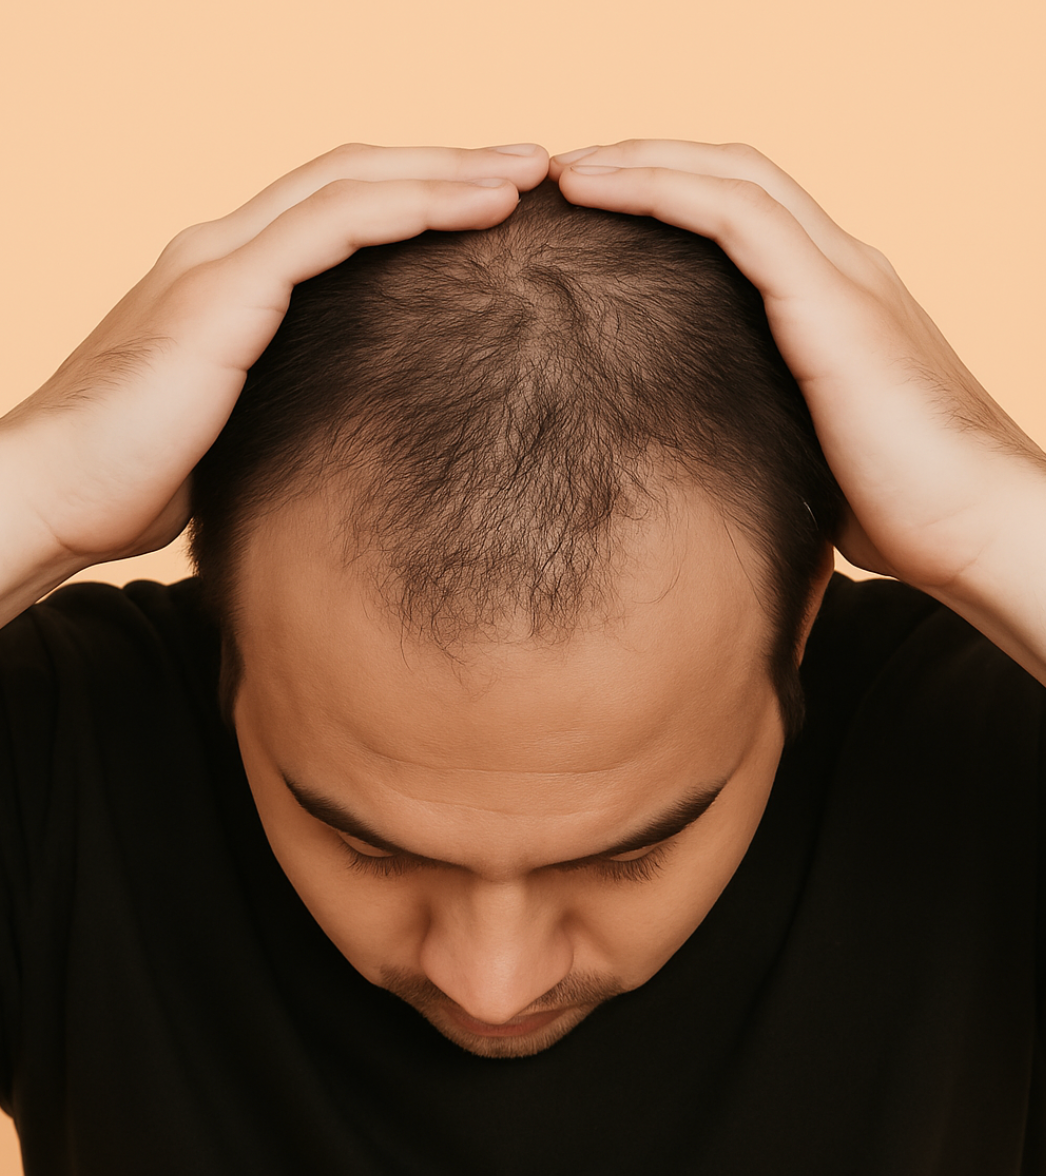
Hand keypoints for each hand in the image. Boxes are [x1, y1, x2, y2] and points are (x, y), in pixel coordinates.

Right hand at [2, 142, 547, 593]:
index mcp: (229, 279)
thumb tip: (341, 427)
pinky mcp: (224, 292)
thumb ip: (282, 400)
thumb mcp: (231, 427)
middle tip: (531, 167)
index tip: (492, 205)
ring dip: (449, 170)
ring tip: (528, 172)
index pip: (337, 209)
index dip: (417, 195)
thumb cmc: (135, 478)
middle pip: (356, 176)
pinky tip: (481, 207)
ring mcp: (221, 260)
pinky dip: (414, 206)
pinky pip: (336, 225)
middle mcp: (224, 248)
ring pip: (355, 183)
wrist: (50, 492)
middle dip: (448, 163)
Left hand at [549, 140, 1045, 680]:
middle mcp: (844, 268)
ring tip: (563, 172)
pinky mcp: (832, 303)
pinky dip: (657, 191)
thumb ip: (768, 422)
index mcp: (838, 300)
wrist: (979, 529)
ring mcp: (843, 276)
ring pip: (729, 177)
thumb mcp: (813, 451)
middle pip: (732, 175)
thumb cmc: (902, 509)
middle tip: (566, 176)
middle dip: (645, 162)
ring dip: (639, 161)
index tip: (595, 213)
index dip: (671, 197)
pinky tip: (592, 192)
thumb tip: (708, 448)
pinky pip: (732, 217)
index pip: (747, 215)